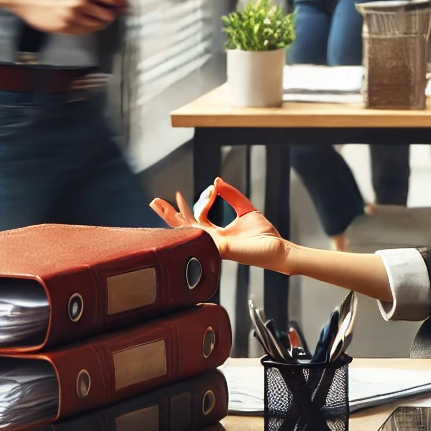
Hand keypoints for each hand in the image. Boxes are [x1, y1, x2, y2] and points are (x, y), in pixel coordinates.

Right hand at [10, 0, 125, 34]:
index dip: (122, 2)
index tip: (125, 4)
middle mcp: (79, 4)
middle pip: (108, 15)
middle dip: (112, 14)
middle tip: (113, 12)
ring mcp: (72, 18)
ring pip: (97, 25)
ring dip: (101, 22)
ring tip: (99, 18)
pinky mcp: (65, 28)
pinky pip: (84, 32)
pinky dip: (89, 28)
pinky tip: (86, 23)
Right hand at [151, 177, 288, 270]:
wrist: (277, 249)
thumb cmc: (263, 235)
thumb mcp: (245, 210)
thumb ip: (231, 196)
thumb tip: (216, 181)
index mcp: (215, 234)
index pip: (196, 219)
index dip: (198, 202)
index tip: (210, 187)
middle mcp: (210, 241)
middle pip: (183, 227)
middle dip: (168, 214)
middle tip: (154, 202)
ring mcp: (213, 245)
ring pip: (186, 231)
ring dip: (172, 216)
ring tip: (157, 204)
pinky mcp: (220, 247)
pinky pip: (204, 232)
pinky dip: (197, 215)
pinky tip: (187, 208)